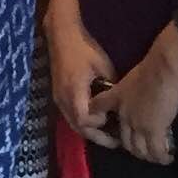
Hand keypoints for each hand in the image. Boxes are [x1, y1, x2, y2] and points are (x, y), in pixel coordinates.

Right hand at [46, 4, 119, 146]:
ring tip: (107, 136)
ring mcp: (58, 97)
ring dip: (89, 131)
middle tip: (116, 143)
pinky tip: (95, 121)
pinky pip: (70, 115)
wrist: (61, 35)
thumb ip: (110, 87)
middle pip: (78, 127)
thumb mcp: (103, 66)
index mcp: (74, 91)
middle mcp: (63, 98)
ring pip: (73, 123)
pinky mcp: (58, 94)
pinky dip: (82, 122)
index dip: (99, 124)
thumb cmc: (83, 48)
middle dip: (96, 137)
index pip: (85, 119)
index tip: (113, 120)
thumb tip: (120, 102)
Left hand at [111, 27, 177, 165]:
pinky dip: (162, 157)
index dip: (98, 119)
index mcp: (116, 98)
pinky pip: (156, 150)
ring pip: (139, 149)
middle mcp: (124, 114)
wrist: (163, 68)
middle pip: (123, 139)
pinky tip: (168, 158)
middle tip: (144, 150)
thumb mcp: (133, 78)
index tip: (108, 125)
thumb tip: (141, 94)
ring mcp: (138, 124)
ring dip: (147, 155)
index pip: (98, 109)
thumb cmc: (151, 68)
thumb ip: (132, 90)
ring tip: (157, 156)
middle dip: (133, 148)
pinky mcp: (154, 129)